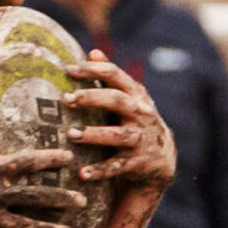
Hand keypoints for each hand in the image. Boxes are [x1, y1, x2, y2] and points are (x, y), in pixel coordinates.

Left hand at [63, 53, 176, 192]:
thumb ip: (110, 78)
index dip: (92, 70)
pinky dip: (99, 171)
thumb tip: (93, 52)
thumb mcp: (127, 98)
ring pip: (117, 135)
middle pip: (117, 101)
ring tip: (71, 134)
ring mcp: (139, 139)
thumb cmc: (134, 120)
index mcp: (135, 95)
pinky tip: (82, 174)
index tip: (68, 70)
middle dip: (91, 98)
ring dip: (94, 134)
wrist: (161, 157)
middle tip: (66, 99)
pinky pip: (116, 167)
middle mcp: (140, 114)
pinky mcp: (136, 162)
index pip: (115, 75)